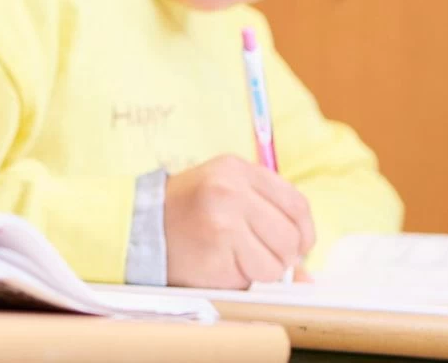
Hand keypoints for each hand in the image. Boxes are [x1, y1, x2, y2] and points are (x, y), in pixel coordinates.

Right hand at [163, 155, 314, 287]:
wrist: (138, 226)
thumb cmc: (188, 212)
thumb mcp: (226, 196)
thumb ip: (269, 218)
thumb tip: (308, 275)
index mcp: (236, 169)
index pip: (297, 205)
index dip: (303, 232)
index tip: (295, 246)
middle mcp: (230, 190)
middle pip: (291, 236)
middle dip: (284, 255)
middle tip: (260, 254)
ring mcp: (223, 221)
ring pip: (278, 262)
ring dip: (265, 269)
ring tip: (237, 257)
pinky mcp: (217, 252)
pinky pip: (256, 277)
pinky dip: (246, 278)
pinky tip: (222, 265)